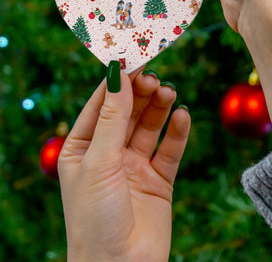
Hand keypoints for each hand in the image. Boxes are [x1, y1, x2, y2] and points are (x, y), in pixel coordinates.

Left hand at [58, 65, 189, 261]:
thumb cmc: (95, 218)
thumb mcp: (100, 161)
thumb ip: (112, 117)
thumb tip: (118, 73)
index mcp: (83, 148)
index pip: (101, 105)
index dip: (117, 82)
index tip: (133, 59)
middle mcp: (109, 154)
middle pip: (128, 112)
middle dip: (141, 94)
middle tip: (155, 78)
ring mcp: (135, 166)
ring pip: (150, 127)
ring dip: (160, 108)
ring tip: (169, 92)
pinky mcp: (159, 179)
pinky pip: (170, 149)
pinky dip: (177, 132)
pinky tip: (182, 116)